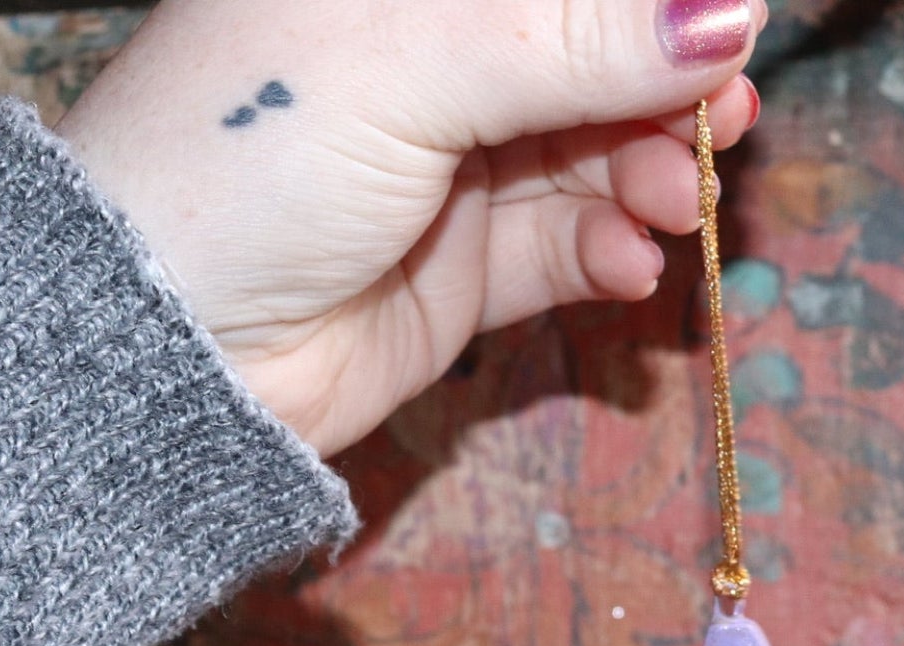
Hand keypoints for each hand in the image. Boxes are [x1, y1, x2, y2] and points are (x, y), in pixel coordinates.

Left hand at [58, 0, 763, 455]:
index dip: (646, 8)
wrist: (176, 352)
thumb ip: (575, 40)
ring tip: (671, 208)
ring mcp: (445, 170)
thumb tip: (727, 11)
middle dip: (660, 93)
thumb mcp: (415, 67)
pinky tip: (627, 266)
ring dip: (642, 180)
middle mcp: (423, 63)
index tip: (727, 33)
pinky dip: (605, 253)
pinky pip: (562, 247)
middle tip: (719, 127)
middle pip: (583, 61)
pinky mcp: (461, 269)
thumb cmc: (254, 160)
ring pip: (585, 157)